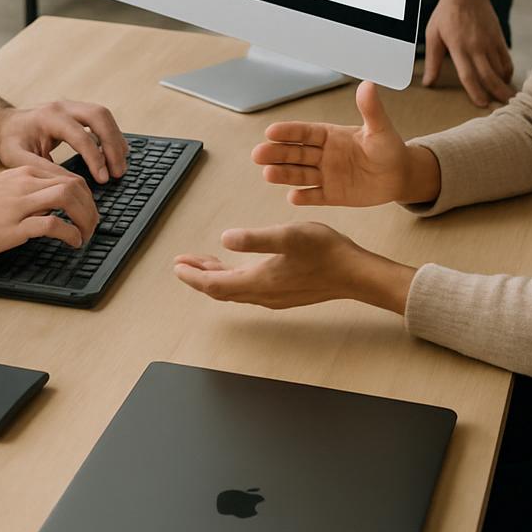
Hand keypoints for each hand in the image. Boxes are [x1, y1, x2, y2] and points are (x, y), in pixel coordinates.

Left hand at [0, 100, 128, 184]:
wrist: (4, 125)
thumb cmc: (10, 142)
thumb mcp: (18, 159)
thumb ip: (43, 170)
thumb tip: (72, 185)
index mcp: (48, 117)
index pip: (80, 135)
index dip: (95, 158)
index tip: (103, 179)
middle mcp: (63, 106)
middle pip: (99, 116)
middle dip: (112, 145)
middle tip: (118, 172)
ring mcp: (71, 106)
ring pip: (104, 115)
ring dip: (115, 139)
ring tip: (120, 165)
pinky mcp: (77, 112)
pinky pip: (101, 119)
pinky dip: (111, 135)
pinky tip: (115, 154)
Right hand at [0, 165, 98, 260]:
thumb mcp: (3, 188)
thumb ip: (27, 191)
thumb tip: (51, 205)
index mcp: (23, 172)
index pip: (67, 177)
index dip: (86, 196)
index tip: (89, 211)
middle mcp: (25, 183)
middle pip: (73, 185)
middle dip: (91, 207)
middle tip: (94, 225)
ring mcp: (19, 204)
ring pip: (68, 199)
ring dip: (85, 218)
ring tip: (87, 234)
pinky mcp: (13, 227)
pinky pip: (52, 225)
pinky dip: (70, 233)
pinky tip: (73, 242)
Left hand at [175, 223, 370, 309]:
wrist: (354, 273)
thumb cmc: (324, 251)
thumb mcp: (288, 235)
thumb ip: (254, 238)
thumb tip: (224, 238)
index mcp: (259, 281)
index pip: (215, 284)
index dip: (193, 276)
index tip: (177, 266)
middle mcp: (263, 294)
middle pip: (221, 289)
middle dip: (199, 276)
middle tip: (182, 264)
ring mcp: (274, 296)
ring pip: (235, 290)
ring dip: (216, 277)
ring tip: (203, 263)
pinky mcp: (284, 293)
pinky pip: (248, 289)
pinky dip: (233, 278)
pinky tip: (236, 267)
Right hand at [252, 80, 417, 207]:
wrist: (398, 175)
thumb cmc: (389, 147)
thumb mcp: (381, 128)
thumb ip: (371, 110)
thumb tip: (367, 85)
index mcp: (330, 135)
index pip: (305, 133)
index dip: (288, 132)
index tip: (271, 131)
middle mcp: (323, 154)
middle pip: (296, 153)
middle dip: (277, 153)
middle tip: (257, 154)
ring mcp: (326, 175)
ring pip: (300, 174)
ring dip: (284, 174)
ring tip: (267, 174)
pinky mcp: (332, 194)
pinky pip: (316, 195)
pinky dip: (305, 197)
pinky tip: (293, 197)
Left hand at [423, 0, 513, 106]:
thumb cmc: (447, 14)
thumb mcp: (433, 36)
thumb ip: (432, 61)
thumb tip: (428, 83)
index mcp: (458, 47)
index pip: (468, 75)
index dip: (475, 92)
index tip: (482, 105)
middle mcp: (476, 46)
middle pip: (489, 76)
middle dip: (497, 94)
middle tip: (502, 108)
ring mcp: (490, 42)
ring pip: (500, 69)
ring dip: (504, 85)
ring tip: (507, 99)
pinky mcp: (499, 38)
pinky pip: (506, 59)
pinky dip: (507, 71)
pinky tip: (504, 79)